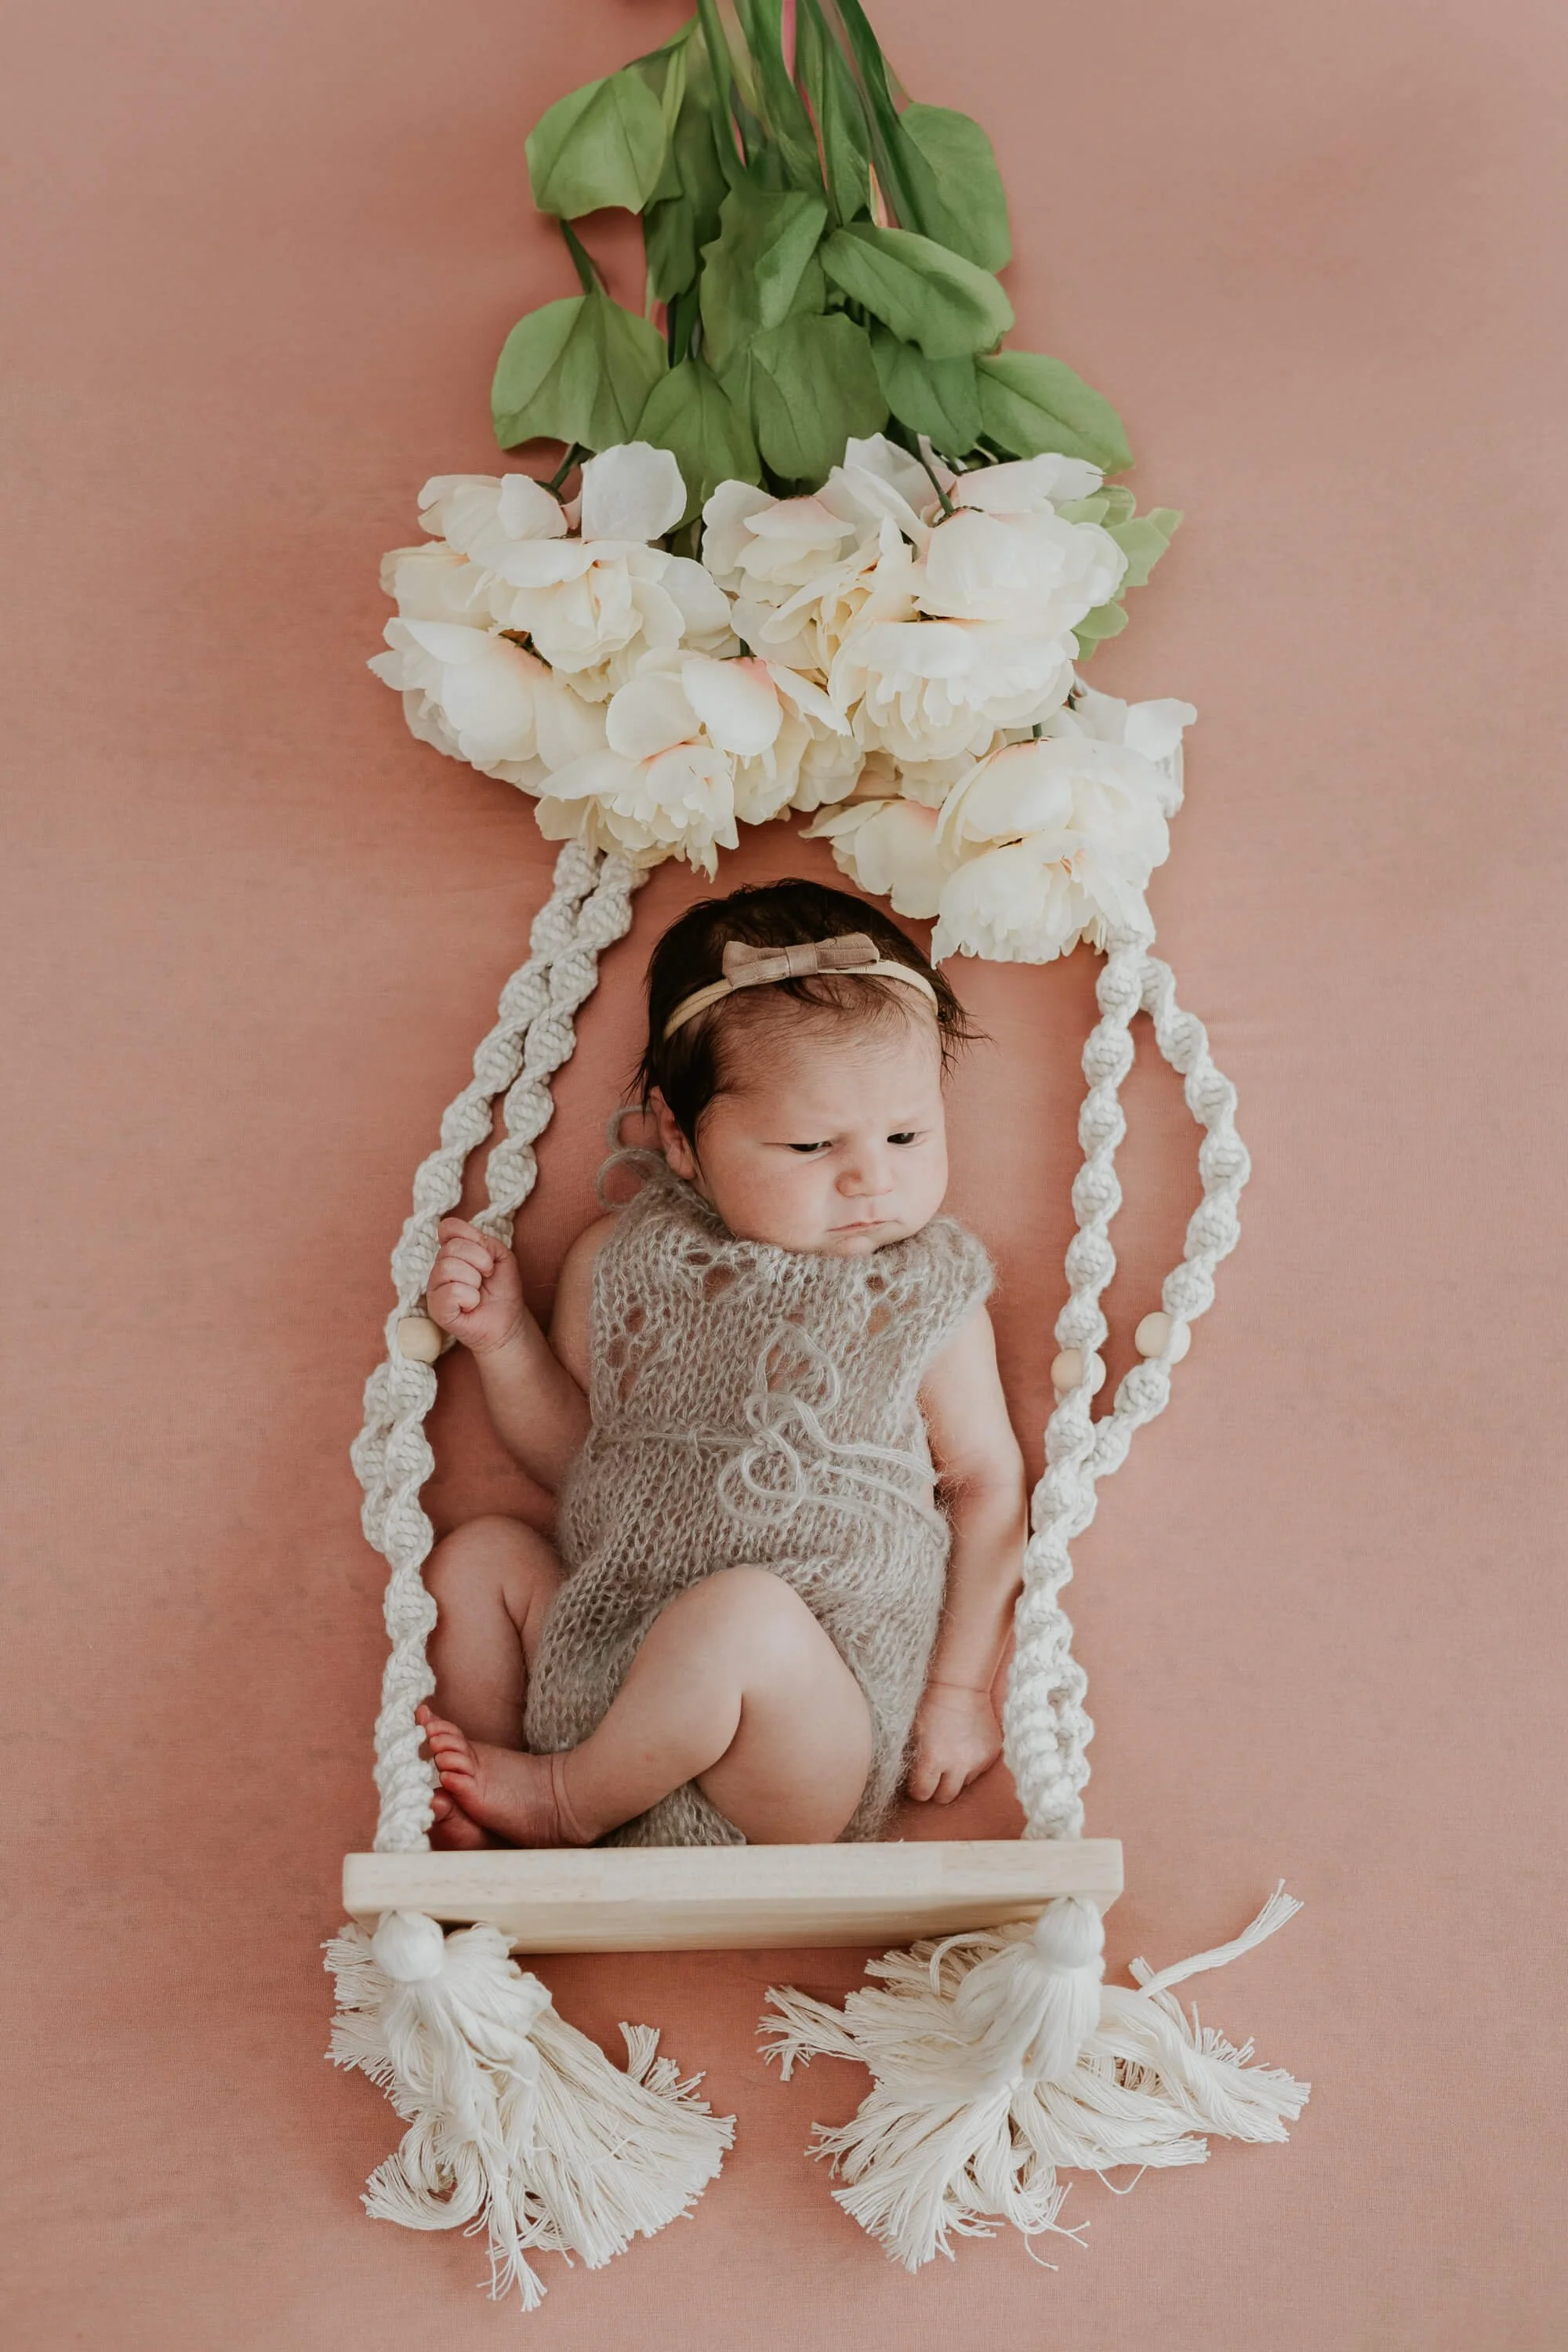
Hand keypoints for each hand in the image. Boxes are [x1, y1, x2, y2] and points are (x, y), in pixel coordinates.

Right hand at [425, 1216, 528, 1356]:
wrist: (508, 1321)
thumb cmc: (502, 1289)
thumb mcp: (502, 1257)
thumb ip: (487, 1242)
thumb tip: (472, 1241)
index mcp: (452, 1252)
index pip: (448, 1227)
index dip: (470, 1235)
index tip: (486, 1254)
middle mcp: (439, 1267)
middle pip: (452, 1247)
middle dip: (480, 1260)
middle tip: (487, 1276)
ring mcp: (435, 1288)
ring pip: (448, 1267)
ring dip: (474, 1280)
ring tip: (478, 1292)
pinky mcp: (436, 1309)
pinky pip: (450, 1292)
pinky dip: (469, 1298)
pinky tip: (471, 1305)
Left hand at [907, 1681, 1002, 1805]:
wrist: (961, 1686)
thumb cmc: (930, 1706)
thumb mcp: (913, 1734)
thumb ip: (913, 1761)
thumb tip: (912, 1782)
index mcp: (933, 1759)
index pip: (923, 1793)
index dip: (918, 1790)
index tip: (917, 1784)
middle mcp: (957, 1765)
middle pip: (945, 1797)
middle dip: (937, 1791)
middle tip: (934, 1778)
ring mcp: (977, 1761)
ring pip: (964, 1783)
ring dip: (956, 1775)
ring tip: (951, 1755)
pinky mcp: (991, 1754)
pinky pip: (979, 1770)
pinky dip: (971, 1763)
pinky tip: (965, 1745)